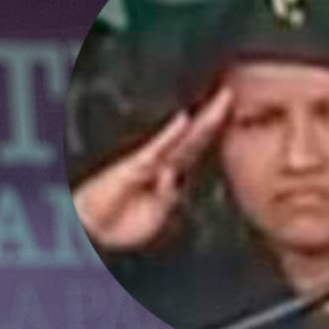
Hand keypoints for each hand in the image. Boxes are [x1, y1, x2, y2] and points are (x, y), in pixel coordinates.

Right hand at [73, 88, 231, 250]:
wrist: (95, 232)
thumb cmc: (123, 225)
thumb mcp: (157, 215)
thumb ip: (168, 196)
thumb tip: (172, 177)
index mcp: (170, 175)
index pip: (197, 148)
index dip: (216, 131)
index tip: (234, 112)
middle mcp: (161, 163)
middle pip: (195, 138)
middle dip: (214, 117)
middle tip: (231, 95)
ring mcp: (148, 163)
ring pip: (181, 138)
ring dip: (202, 120)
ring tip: (220, 101)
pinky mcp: (133, 166)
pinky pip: (156, 148)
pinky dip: (170, 134)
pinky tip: (183, 120)